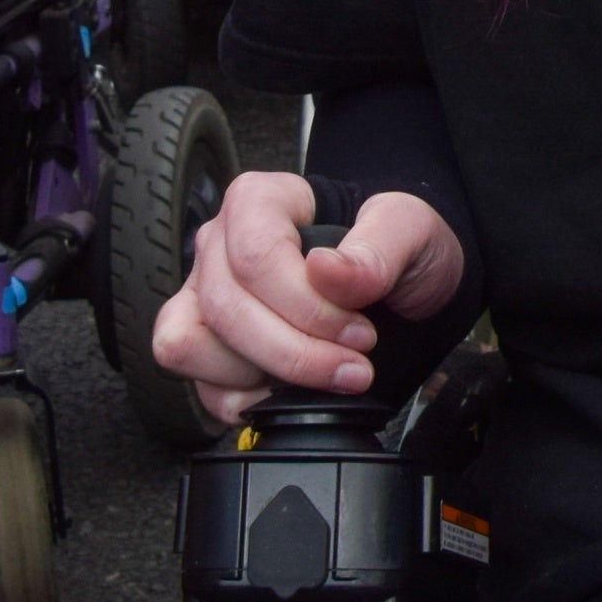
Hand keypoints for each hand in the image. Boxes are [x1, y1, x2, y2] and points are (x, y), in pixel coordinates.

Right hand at [151, 170, 465, 427]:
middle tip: (353, 366)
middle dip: (295, 352)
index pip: (255, 256)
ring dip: (263, 375)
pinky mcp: (204, 347)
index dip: (306, 306)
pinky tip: (291, 391)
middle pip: (225, 308)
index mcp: (259, 201)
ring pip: (192, 345)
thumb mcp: (409, 231)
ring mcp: (204, 297)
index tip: (360, 332)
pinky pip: (198, 385)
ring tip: (321, 373)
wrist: (401, 287)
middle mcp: (219, 247)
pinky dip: (244, 401)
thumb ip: (377, 248)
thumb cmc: (395, 248)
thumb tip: (326, 269)